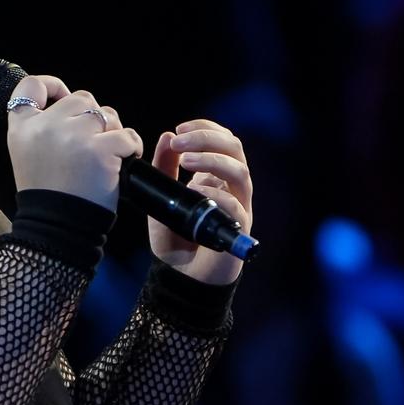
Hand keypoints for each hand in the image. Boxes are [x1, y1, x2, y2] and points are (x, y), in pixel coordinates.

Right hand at [6, 75, 145, 211]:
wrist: (57, 227)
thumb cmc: (48, 196)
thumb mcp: (26, 155)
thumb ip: (40, 127)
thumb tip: (71, 104)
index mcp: (22, 128)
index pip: (31, 86)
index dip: (52, 86)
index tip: (63, 97)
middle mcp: (45, 126)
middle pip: (80, 98)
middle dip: (91, 117)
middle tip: (91, 144)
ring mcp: (73, 135)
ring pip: (106, 114)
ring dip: (113, 131)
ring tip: (107, 155)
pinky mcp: (99, 149)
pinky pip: (126, 135)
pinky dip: (131, 148)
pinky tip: (123, 162)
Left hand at [147, 120, 252, 285]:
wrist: (181, 276)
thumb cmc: (176, 237)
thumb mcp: (163, 196)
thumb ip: (165, 167)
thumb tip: (168, 136)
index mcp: (218, 176)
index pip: (224, 140)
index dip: (205, 128)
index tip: (179, 129)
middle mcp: (233, 188)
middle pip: (235, 149)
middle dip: (207, 138)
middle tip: (179, 140)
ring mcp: (239, 208)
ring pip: (240, 172)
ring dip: (213, 160)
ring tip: (187, 161)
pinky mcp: (238, 230)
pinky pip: (236, 206)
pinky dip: (216, 194)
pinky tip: (195, 192)